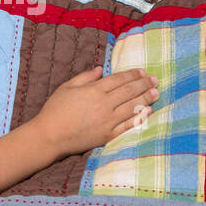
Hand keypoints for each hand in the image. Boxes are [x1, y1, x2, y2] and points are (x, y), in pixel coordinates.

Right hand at [32, 67, 158, 159]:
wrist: (49, 136)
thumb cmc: (55, 110)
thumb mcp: (67, 87)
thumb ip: (85, 77)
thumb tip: (100, 69)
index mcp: (94, 90)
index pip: (119, 79)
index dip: (132, 74)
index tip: (142, 71)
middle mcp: (104, 104)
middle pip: (129, 91)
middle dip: (144, 84)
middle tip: (155, 80)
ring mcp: (107, 121)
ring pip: (132, 107)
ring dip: (146, 99)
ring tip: (156, 93)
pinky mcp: (107, 135)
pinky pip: (128, 125)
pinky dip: (139, 118)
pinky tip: (148, 112)